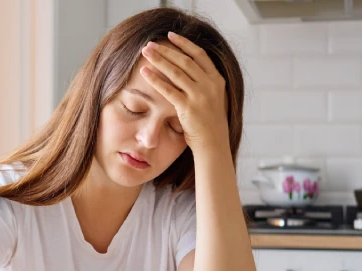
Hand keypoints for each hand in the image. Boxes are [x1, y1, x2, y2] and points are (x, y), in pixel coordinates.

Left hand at [140, 32, 228, 155]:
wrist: (214, 145)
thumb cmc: (210, 124)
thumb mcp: (214, 98)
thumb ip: (204, 83)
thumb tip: (189, 70)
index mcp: (217, 80)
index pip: (199, 55)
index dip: (184, 44)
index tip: (170, 35)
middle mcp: (210, 85)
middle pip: (185, 61)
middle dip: (166, 50)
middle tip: (150, 44)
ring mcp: (200, 96)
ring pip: (176, 72)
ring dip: (159, 59)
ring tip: (145, 52)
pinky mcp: (188, 108)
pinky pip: (168, 90)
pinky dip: (155, 79)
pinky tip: (144, 72)